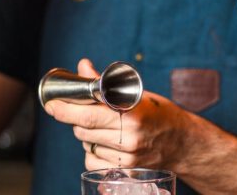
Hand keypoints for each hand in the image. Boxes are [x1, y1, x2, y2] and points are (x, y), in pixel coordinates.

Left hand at [45, 59, 187, 172]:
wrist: (184, 143)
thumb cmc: (160, 114)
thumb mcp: (136, 93)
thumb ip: (105, 83)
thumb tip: (83, 66)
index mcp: (131, 114)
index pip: (89, 114)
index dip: (66, 109)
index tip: (52, 104)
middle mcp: (129, 137)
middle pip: (83, 130)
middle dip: (73, 118)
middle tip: (74, 108)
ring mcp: (127, 156)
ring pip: (86, 144)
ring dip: (83, 133)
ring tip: (98, 124)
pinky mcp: (126, 170)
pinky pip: (93, 161)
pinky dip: (91, 150)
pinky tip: (103, 141)